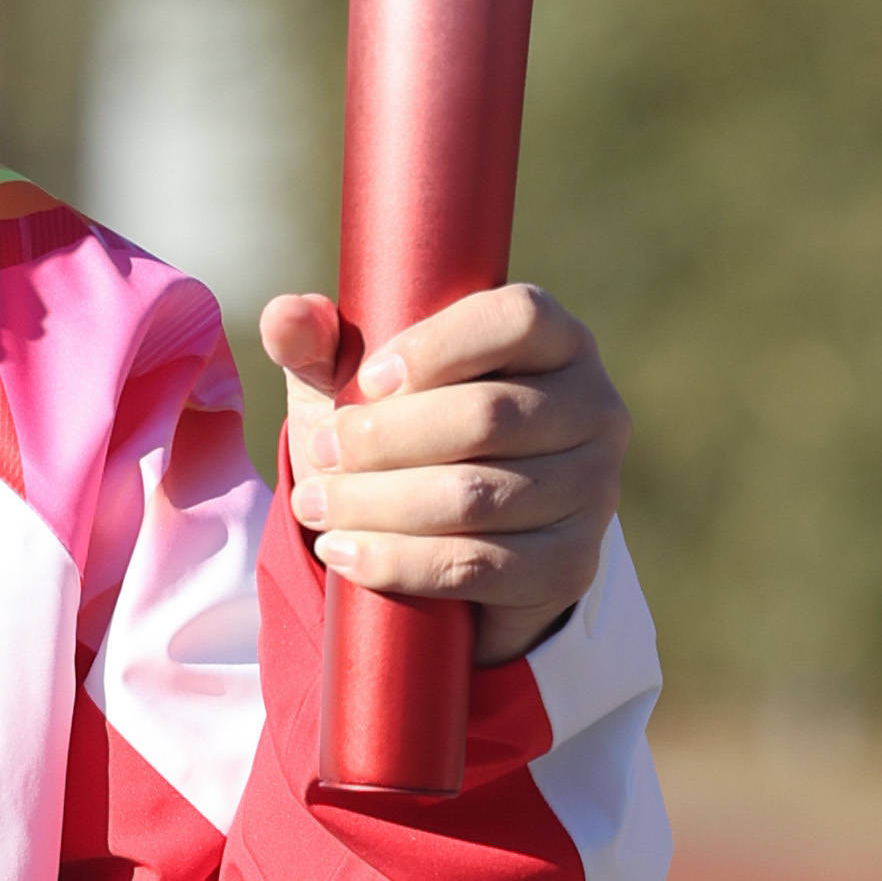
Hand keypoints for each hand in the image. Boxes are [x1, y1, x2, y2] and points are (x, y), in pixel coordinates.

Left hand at [259, 280, 627, 667]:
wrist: (441, 538)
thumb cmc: (402, 435)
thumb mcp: (358, 383)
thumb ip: (321, 342)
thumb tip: (286, 316)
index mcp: (556, 340)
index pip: (518, 320)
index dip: (439, 346)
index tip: (367, 380)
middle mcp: (593, 407)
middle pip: (488, 417)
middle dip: (386, 439)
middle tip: (319, 455)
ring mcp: (595, 490)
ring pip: (477, 497)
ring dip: (379, 505)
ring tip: (315, 507)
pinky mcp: (572, 564)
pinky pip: (480, 565)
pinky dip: (400, 562)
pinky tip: (346, 554)